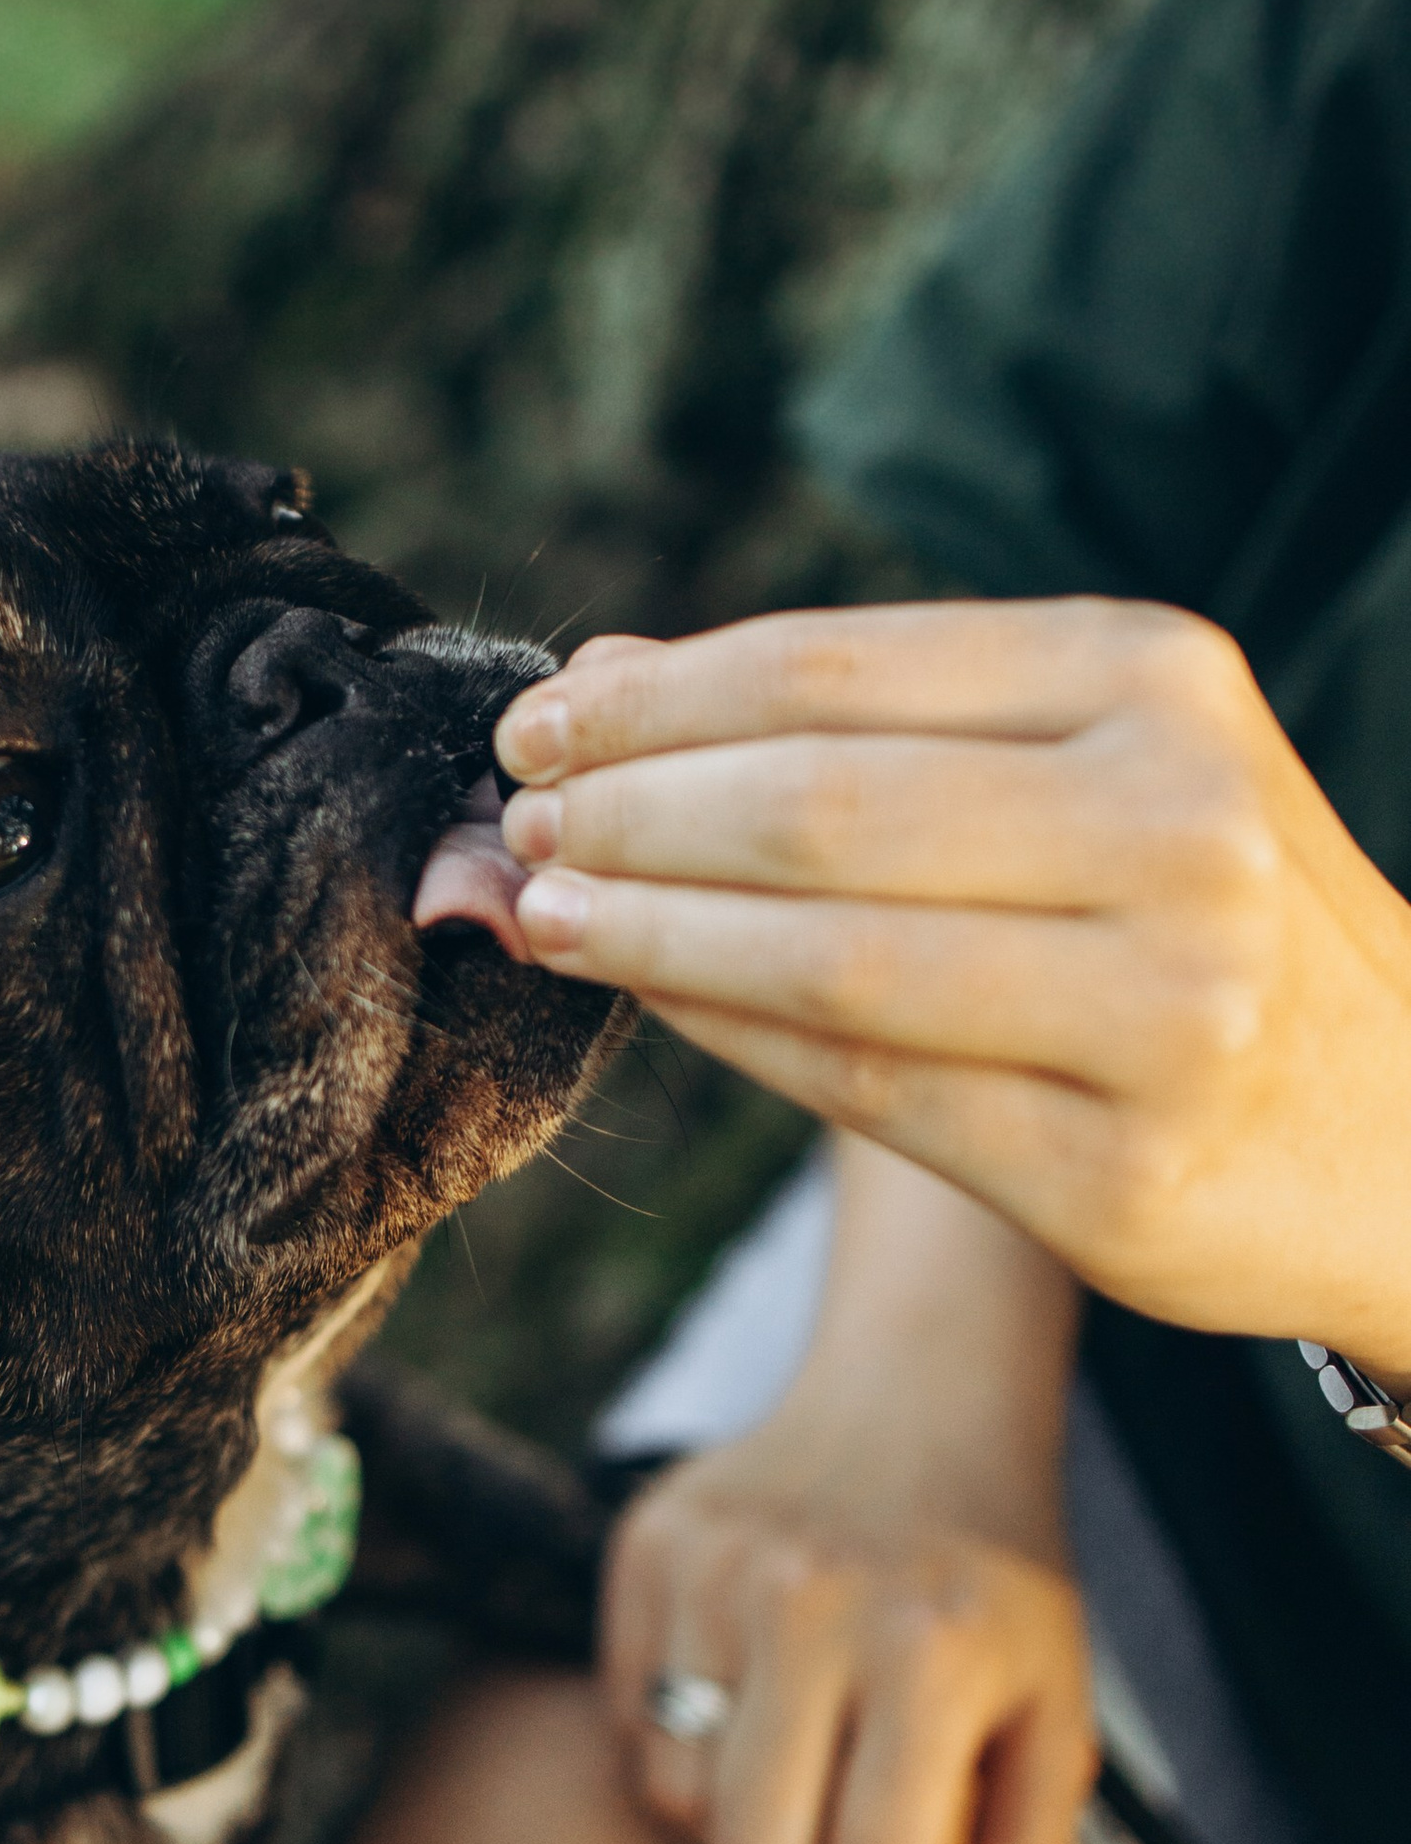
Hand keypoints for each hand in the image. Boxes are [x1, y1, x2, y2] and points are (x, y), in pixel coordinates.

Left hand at [495, 598, 1410, 1381]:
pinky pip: (863, 1094)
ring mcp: (1164, 1010)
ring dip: (651, 935)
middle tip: (521, 823)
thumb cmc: (1205, 916)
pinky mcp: (1119, 1173)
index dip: (660, 700)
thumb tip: (606, 684)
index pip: (842, 670)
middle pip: (816, 811)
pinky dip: (728, 1038)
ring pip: (827, 960)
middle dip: (632, 814)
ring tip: (549, 911)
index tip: (540, 722)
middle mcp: (1180, 831)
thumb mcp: (1100, 762)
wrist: (1409, 1131)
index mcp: (1161, 686)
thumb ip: (873, 719)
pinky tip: (652, 1005)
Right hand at [603, 1422, 1096, 1843]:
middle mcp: (811, 1603)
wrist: (918, 1404)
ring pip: (675, 1796)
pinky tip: (747, 1730)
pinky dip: (681, 1761)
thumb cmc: (998, 1594)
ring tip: (796, 1814)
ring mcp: (715, 1567)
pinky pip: (630, 1720)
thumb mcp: (1060, 1725)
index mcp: (932, 1655)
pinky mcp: (646, 1546)